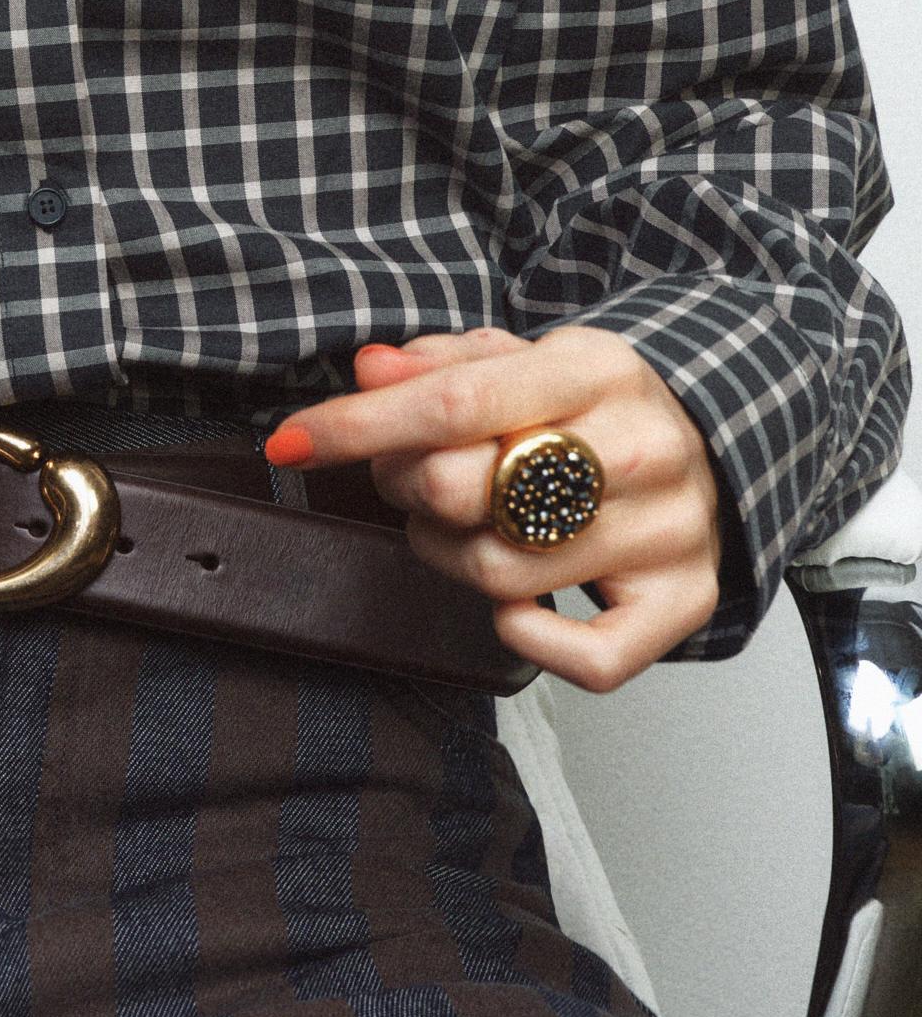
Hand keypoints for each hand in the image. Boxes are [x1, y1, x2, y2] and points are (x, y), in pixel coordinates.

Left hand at [263, 325, 724, 690]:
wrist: (724, 442)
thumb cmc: (602, 407)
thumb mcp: (528, 357)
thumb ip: (442, 362)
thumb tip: (370, 371)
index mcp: (595, 370)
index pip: (453, 403)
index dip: (356, 425)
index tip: (292, 441)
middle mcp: (639, 448)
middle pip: (467, 490)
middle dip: (406, 487)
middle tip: (412, 478)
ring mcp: (667, 531)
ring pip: (501, 574)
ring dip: (450, 555)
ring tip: (468, 525)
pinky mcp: (684, 602)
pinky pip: (586, 658)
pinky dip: (530, 640)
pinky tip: (520, 601)